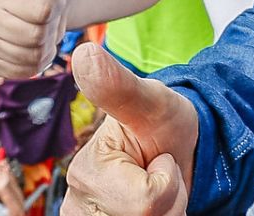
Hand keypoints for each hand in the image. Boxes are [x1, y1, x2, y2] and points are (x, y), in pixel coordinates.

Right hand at [0, 0, 74, 76]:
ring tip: (39, 23)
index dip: (57, 0)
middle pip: (37, 33)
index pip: (44, 7)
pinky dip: (36, 59)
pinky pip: (23, 69)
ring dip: (45, 41)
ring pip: (31, 54)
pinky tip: (32, 41)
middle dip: (51, 22)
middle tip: (46, 9)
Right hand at [61, 44, 197, 215]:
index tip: (158, 157)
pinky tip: (153, 207)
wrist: (175, 147)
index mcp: (84, 173)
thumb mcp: (151, 100)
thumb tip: (84, 54)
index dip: (168, 180)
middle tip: (158, 174)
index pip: (146, 201)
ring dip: (167, 212)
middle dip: (168, 201)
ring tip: (157, 190)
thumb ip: (118, 84)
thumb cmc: (161, 120)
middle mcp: (79, 205)